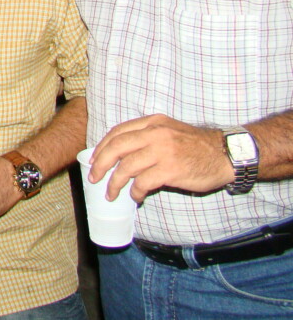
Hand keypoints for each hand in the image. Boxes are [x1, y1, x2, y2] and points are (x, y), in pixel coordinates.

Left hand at [89, 114, 232, 201]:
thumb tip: (121, 156)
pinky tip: (136, 197)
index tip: (94, 160)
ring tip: (112, 194)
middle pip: (116, 147)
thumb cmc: (197, 146)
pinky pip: (143, 182)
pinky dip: (135, 192)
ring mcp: (163, 151)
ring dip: (115, 183)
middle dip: (100, 164)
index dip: (102, 147)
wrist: (227, 153)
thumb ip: (147, 137)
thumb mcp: (169, 131)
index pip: (117, 132)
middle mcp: (155, 134)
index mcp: (152, 123)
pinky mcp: (171, 169)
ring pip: (126, 167)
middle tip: (95, 178)